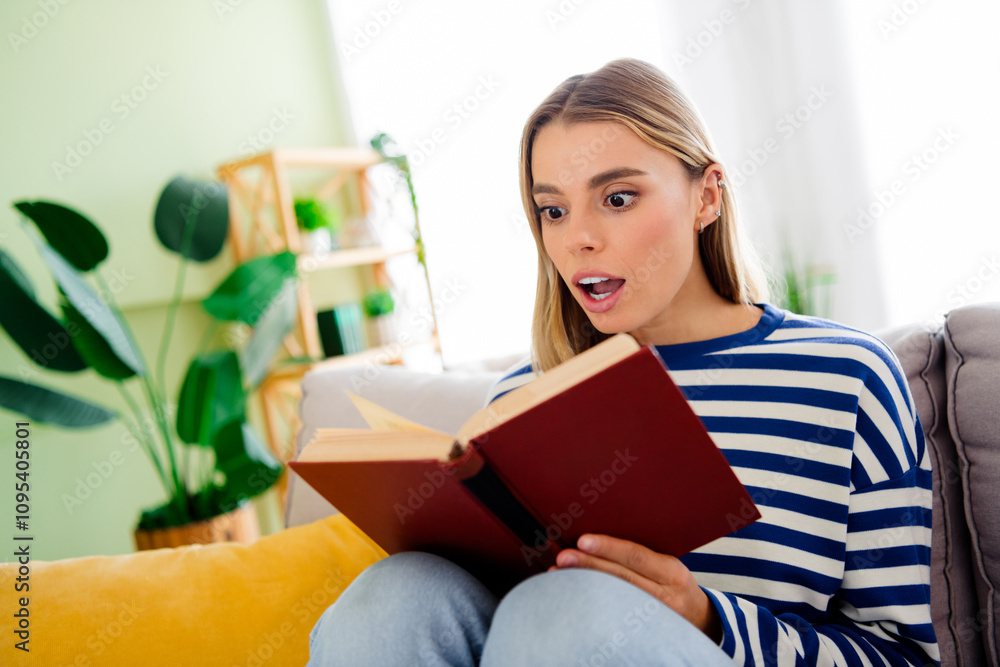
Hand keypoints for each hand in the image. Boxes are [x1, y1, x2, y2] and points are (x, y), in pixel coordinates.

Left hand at [551, 533, 720, 641]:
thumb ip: (642, 553)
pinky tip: (574, 594)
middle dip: (589, 566)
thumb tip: (602, 530)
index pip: (637, 556)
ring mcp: (654, 616)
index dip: (609, 547)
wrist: (698, 617)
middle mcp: (665, 595)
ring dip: (585, 585)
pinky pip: (614, 614)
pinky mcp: (643, 630)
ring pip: (614, 598)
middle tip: (563, 557)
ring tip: (559, 575)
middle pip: (622, 578)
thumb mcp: (668, 564)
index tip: (583, 540)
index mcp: (672, 571)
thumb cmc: (675, 583)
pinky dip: (592, 602)